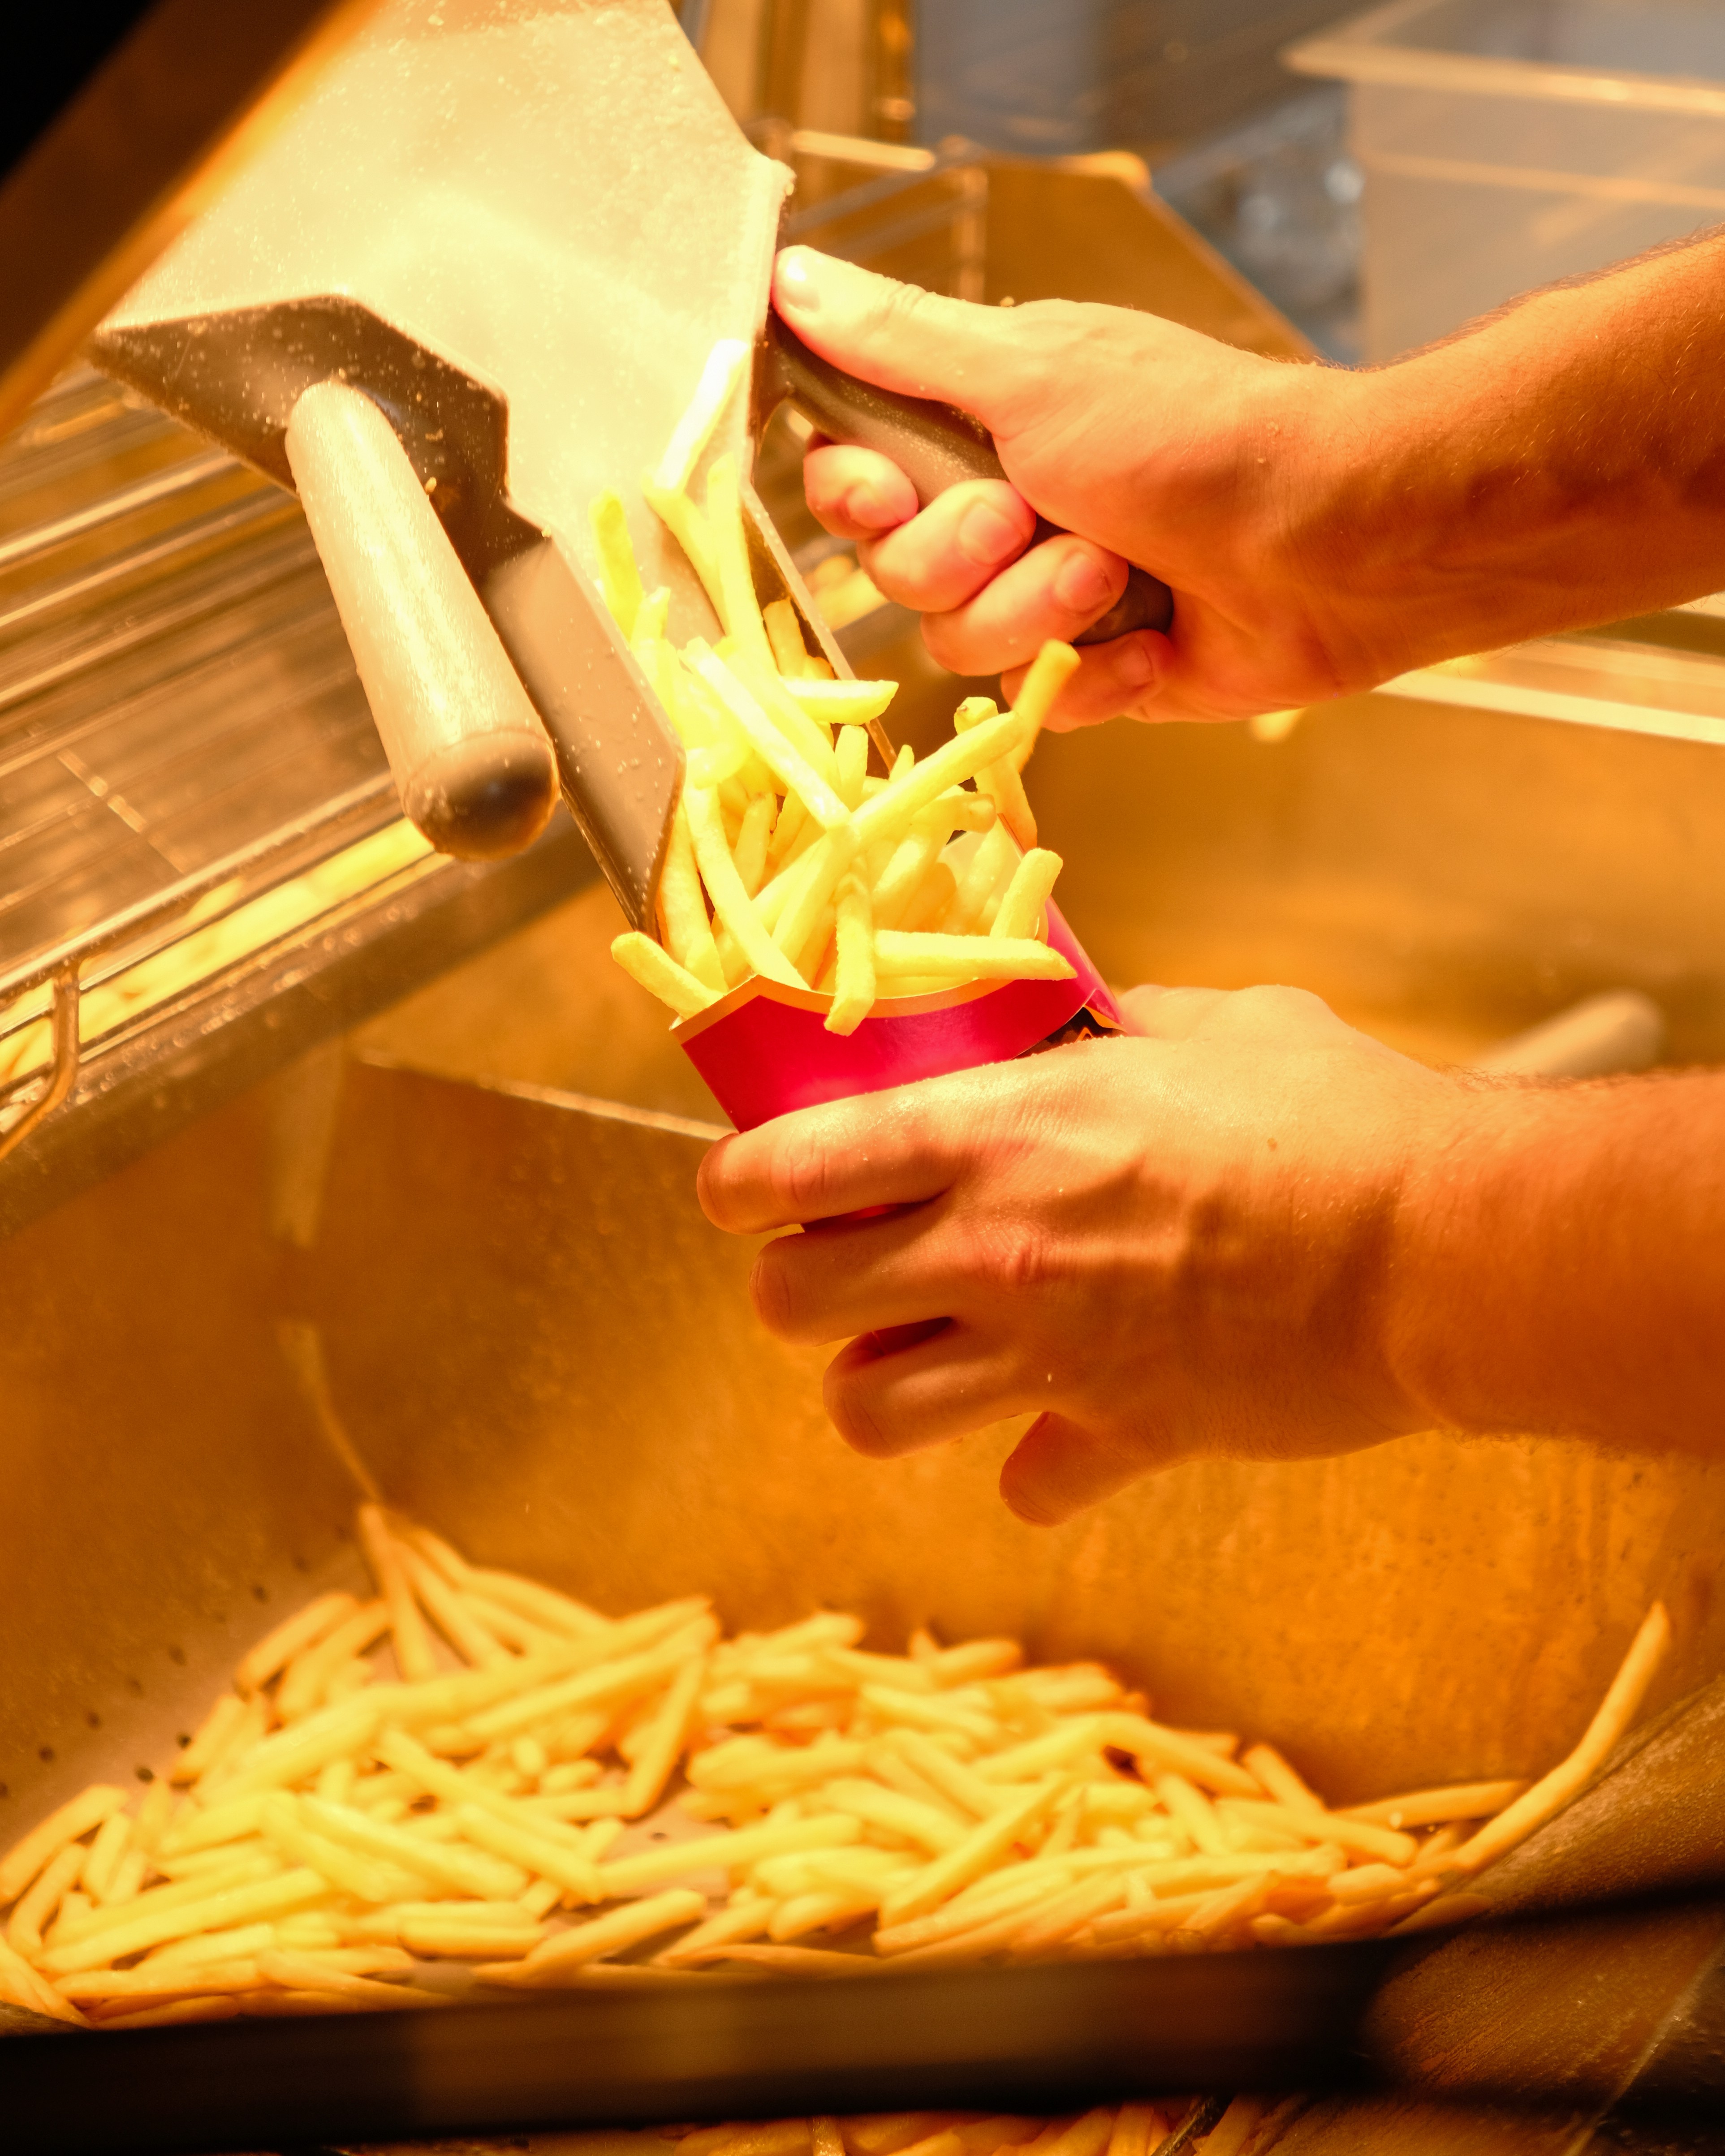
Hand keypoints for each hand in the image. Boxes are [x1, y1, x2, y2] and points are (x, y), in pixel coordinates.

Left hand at [698, 984, 1464, 1524]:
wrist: (1437, 1248)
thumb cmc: (1334, 1115)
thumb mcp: (1211, 1025)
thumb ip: (1116, 1023)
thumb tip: (1084, 1019)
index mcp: (996, 1132)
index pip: (793, 1165)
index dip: (738, 1183)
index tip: (738, 1188)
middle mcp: (993, 1249)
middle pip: (793, 1302)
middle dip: (794, 1285)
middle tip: (835, 1264)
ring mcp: (1048, 1354)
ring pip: (866, 1411)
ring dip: (871, 1385)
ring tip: (911, 1353)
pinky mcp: (1121, 1433)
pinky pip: (1029, 1483)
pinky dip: (1031, 1467)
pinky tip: (1057, 1428)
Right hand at [776, 245, 1382, 729]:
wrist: (1328, 542)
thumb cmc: (1191, 437)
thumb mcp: (1030, 372)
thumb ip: (902, 342)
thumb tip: (790, 274)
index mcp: (982, 424)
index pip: (853, 475)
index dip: (852, 496)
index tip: (883, 490)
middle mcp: (1007, 509)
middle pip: (895, 572)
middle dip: (962, 555)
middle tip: (1035, 514)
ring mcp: (1051, 597)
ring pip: (961, 645)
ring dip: (1037, 611)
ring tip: (1117, 574)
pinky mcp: (1100, 673)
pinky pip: (1039, 702)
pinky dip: (1099, 675)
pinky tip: (1157, 642)